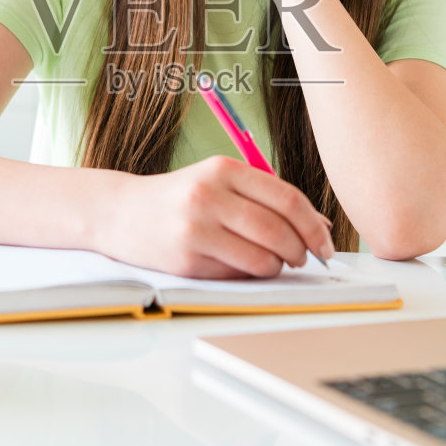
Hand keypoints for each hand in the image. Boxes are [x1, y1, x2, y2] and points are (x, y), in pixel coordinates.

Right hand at [97, 156, 335, 278]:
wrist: (119, 212)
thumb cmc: (179, 198)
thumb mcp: (218, 182)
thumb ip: (265, 198)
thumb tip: (319, 227)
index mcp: (223, 169)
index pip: (287, 199)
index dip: (315, 226)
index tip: (326, 243)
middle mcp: (208, 196)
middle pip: (278, 231)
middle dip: (301, 251)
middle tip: (304, 258)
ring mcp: (195, 229)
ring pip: (262, 259)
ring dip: (277, 267)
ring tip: (272, 263)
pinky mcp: (185, 261)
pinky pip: (237, 275)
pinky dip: (249, 275)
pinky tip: (240, 266)